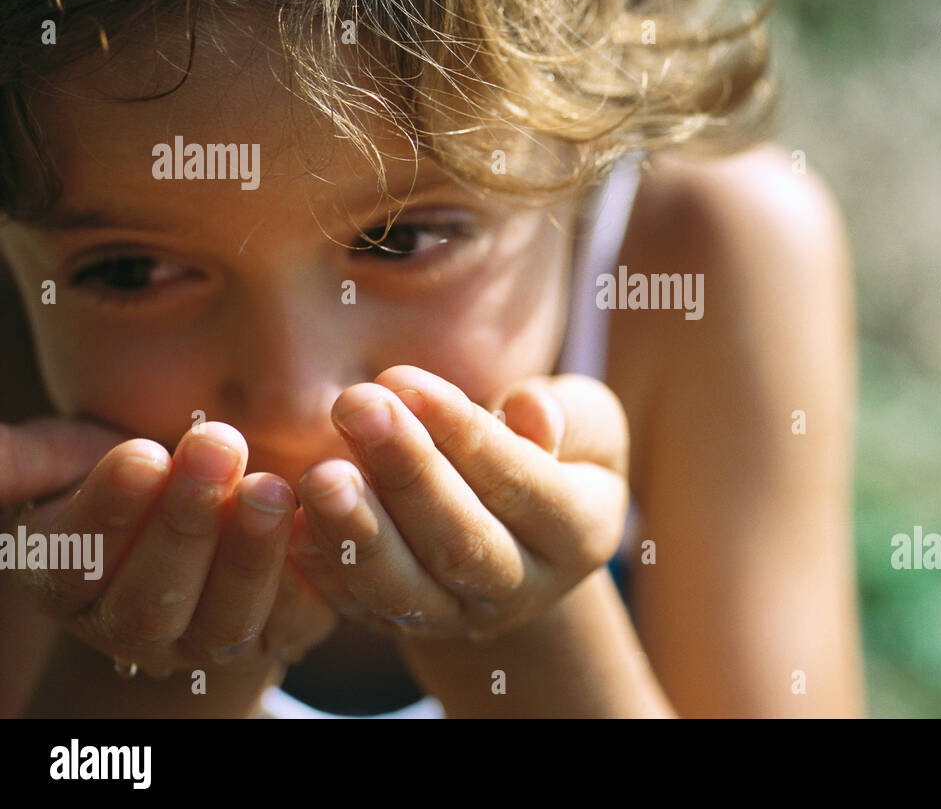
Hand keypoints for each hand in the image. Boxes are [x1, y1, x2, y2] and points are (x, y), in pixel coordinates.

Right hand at [1, 418, 336, 678]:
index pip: (75, 563)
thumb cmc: (135, 469)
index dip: (109, 512)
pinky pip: (295, 623)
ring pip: (224, 620)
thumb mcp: (69, 456)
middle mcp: (130, 628)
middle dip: (184, 523)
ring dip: (249, 554)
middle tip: (217, 447)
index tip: (143, 453)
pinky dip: (310, 579)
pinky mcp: (279, 636)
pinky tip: (320, 525)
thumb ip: (24, 460)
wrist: (216, 498)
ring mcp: (205, 641)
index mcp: (67, 583)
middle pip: (151, 600)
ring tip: (271, 487)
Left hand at [288, 366, 629, 641]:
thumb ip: (569, 415)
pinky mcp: (398, 624)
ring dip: (357, 530)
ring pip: (403, 589)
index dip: (466, 436)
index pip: (523, 486)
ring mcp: (456, 617)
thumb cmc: (550, 447)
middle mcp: (522, 589)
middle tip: (356, 404)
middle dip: (406, 473)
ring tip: (319, 473)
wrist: (514, 522)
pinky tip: (289, 519)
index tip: (408, 382)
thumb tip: (526, 409)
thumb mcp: (586, 423)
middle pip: (462, 543)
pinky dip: (321, 567)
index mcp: (580, 535)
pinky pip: (353, 606)